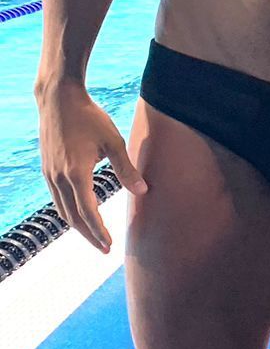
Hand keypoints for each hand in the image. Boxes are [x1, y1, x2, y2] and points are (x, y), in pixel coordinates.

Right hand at [37, 80, 146, 252]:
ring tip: (94, 237)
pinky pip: (56, 198)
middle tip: (104, 249)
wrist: (58, 99)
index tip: (110, 244)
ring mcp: (49, 173)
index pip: (87, 211)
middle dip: (88, 235)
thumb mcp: (113, 141)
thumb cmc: (89, 117)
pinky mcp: (47, 168)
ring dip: (78, 226)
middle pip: (72, 217)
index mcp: (76, 172)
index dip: (99, 230)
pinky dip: (68, 211)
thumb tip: (143, 191)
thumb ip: (126, 168)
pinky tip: (80, 214)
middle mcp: (58, 177)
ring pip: (62, 209)